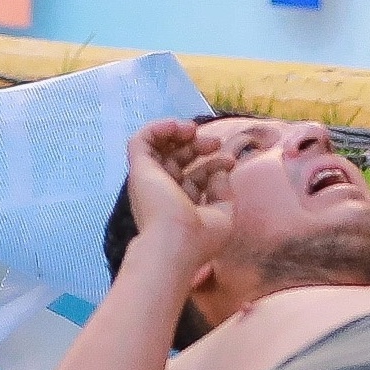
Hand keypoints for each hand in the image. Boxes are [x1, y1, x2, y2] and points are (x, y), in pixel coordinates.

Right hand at [120, 119, 235, 277]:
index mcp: (180, 205)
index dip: (214, 164)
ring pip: (157, 147)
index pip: (195, 176)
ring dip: (176, 132)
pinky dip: (157, 128)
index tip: (230, 161)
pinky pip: (140, 140)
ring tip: (192, 129)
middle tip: (216, 142)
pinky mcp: (139, 169)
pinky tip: (176, 126)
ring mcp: (150, 179)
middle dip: (198, 146)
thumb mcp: (222, 215)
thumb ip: (223, 191)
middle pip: (178, 159)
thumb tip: (221, 170)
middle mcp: (162, 191)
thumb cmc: (199, 237)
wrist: (175, 243)